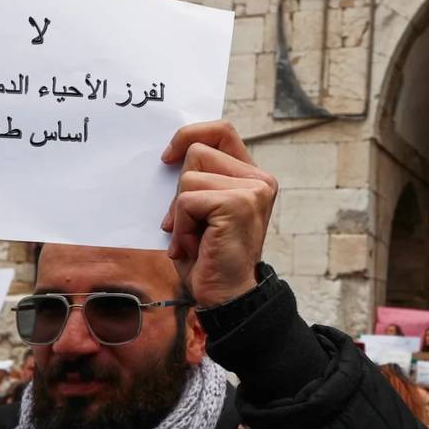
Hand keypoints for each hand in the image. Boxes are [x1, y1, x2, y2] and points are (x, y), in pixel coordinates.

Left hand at [160, 121, 276, 307]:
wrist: (226, 297)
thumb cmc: (209, 257)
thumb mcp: (202, 211)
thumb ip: (198, 180)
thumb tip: (170, 155)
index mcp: (253, 177)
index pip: (222, 131)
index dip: (191, 135)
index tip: (168, 158)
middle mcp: (260, 180)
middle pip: (198, 152)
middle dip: (180, 190)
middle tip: (186, 225)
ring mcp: (252, 190)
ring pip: (189, 176)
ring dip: (180, 212)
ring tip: (193, 238)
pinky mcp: (238, 203)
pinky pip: (187, 199)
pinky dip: (181, 225)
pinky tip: (193, 246)